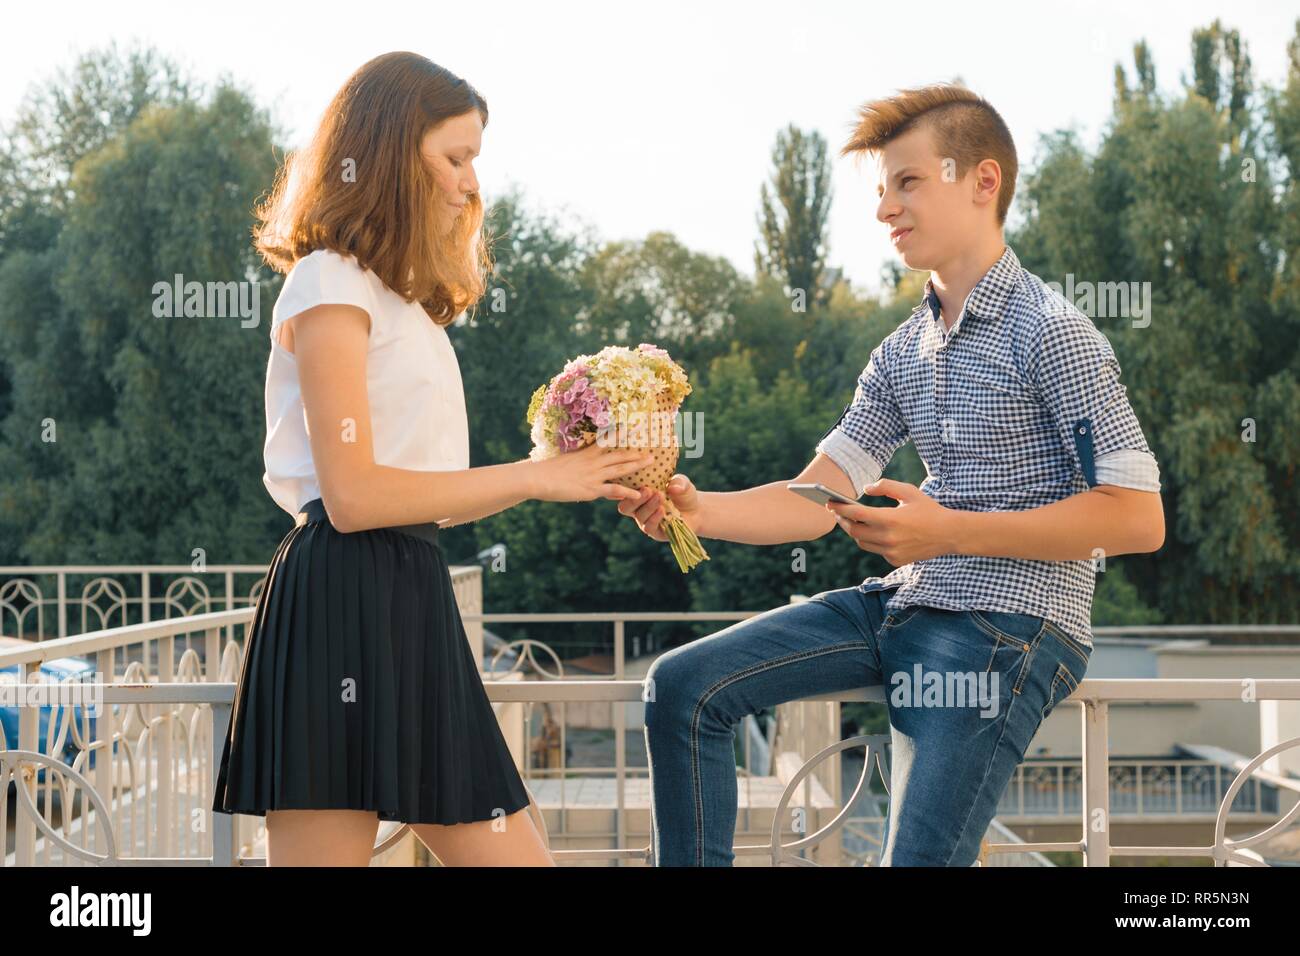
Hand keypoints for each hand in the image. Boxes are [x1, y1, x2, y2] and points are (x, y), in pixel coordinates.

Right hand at [530, 442, 653, 502]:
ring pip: (620, 468)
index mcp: (586, 453)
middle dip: (636, 452)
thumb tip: (582, 464)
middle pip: (619, 454)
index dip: (622, 434)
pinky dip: (626, 492)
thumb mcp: (566, 463)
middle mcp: (593, 462)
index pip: (608, 440)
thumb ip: (578, 464)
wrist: (538, 477)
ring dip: (636, 465)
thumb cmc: (546, 470)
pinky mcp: (591, 489)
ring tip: (650, 463)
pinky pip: (613, 490)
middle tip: (652, 450)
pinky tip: (638, 494)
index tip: (634, 427)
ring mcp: (593, 475)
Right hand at [616, 474, 703, 541]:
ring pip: (639, 516)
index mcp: (638, 495)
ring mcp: (646, 522)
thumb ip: (678, 482)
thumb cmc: (683, 493)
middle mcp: (639, 509)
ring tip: (659, 496)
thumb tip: (672, 487)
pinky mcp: (656, 533)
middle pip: (625, 507)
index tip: (633, 480)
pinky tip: (662, 510)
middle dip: (633, 499)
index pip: (624, 492)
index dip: (623, 488)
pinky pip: (649, 527)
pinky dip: (654, 518)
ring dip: (648, 506)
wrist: (696, 510)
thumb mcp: (682, 483)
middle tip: (647, 490)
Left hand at [826, 478, 958, 565]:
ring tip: (851, 521)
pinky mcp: (895, 560)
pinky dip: (871, 541)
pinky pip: (875, 550)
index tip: (830, 503)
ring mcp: (891, 552)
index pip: (856, 514)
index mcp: (890, 519)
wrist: (949, 534)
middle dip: (843, 521)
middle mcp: (888, 538)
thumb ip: (885, 486)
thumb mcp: (909, 491)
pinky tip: (872, 531)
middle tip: (838, 512)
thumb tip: (865, 489)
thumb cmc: (928, 509)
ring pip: (862, 542)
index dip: (840, 508)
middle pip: (854, 531)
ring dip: (855, 531)